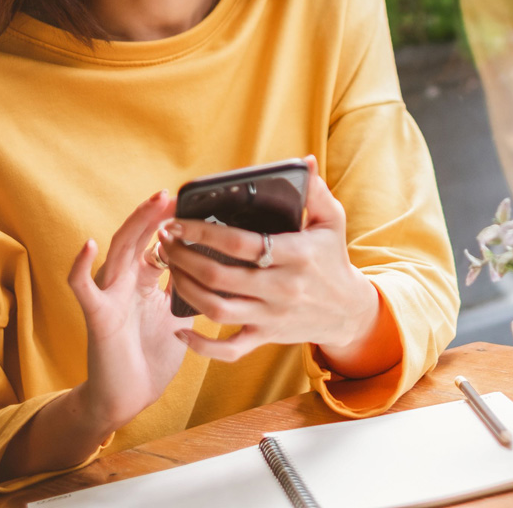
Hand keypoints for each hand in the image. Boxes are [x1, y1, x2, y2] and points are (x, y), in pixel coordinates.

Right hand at [66, 189, 189, 434]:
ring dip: (134, 225)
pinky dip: (81, 266)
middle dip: (154, 215)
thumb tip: (219, 266)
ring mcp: (109, 296)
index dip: (171, 224)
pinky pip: (83, 288)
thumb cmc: (151, 356)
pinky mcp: (97, 315)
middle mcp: (125, 283)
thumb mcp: (179, 316)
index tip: (192, 204)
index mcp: (144, 282)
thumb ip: (190, 289)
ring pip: (118, 251)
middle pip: (137, 238)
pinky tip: (88, 245)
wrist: (127, 397)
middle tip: (172, 193)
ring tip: (151, 204)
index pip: (156, 243)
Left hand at [159, 156, 386, 371]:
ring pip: (218, 310)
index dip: (203, 232)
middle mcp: (282, 288)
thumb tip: (306, 161)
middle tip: (165, 241)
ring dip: (186, 290)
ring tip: (169, 268)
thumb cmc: (333, 259)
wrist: (348, 311)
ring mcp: (272, 316)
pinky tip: (180, 328)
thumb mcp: (332, 221)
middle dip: (184, 257)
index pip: (241, 243)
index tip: (177, 221)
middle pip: (221, 276)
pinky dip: (202, 346)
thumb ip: (315, 191)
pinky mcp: (266, 338)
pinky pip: (229, 350)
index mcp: (297, 254)